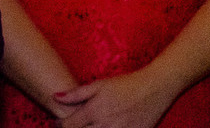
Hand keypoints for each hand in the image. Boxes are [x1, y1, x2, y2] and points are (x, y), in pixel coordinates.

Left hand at [55, 67, 178, 127]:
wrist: (154, 89)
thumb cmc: (124, 85)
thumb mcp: (98, 85)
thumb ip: (76, 94)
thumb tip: (55, 96)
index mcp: (94, 111)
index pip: (69, 126)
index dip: (60, 125)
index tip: (58, 123)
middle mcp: (106, 124)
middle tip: (74, 125)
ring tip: (91, 125)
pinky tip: (104, 127)